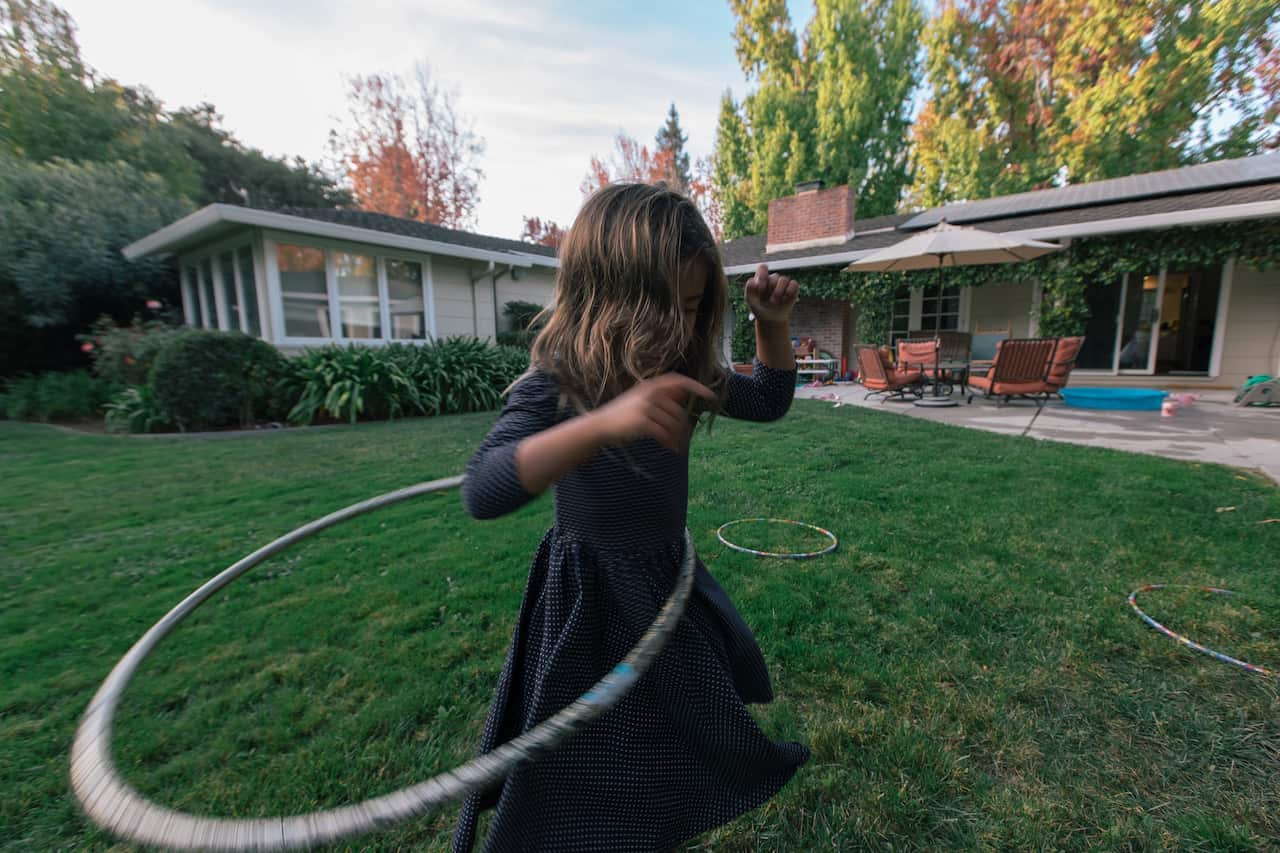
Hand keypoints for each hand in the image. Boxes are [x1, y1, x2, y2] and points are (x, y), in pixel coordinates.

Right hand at [591, 374, 715, 451]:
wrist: (601, 425)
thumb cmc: (624, 414)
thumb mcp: (641, 399)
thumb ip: (661, 396)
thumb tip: (684, 394)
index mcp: (651, 385)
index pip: (678, 381)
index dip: (696, 386)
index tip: (711, 395)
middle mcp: (649, 393)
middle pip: (678, 410)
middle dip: (684, 427)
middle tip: (686, 439)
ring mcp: (646, 407)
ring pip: (673, 424)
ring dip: (678, 438)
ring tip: (678, 446)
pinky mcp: (642, 422)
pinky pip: (664, 433)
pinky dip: (670, 443)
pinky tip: (672, 449)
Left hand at [745, 264, 798, 324]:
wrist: (769, 319)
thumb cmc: (758, 307)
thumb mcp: (750, 299)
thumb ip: (749, 288)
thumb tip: (755, 281)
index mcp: (762, 277)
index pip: (763, 268)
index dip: (762, 276)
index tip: (760, 288)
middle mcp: (773, 278)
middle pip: (774, 276)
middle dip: (769, 290)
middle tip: (766, 300)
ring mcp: (783, 283)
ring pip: (783, 279)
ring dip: (778, 292)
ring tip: (773, 302)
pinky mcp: (793, 288)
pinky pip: (794, 284)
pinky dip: (789, 292)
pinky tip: (784, 300)